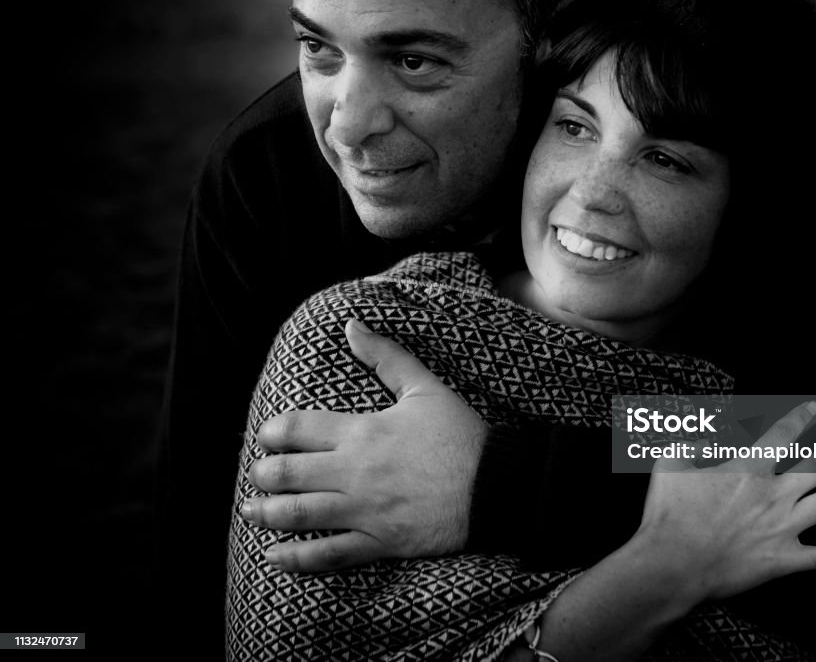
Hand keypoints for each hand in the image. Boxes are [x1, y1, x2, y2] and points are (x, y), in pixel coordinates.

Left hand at [243, 319, 487, 571]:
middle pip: (290, 474)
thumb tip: (351, 325)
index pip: (299, 430)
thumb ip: (386, 356)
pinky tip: (274, 556)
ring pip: (301, 514)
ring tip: (250, 511)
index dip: (273, 434)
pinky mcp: (380, 541)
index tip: (265, 438)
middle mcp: (356, 472)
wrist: (497, 485)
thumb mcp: (425, 387)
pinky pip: (330, 554)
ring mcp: (366, 510)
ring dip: (267, 513)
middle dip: (263, 474)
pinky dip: (297, 558)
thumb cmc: (462, 436)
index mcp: (363, 431)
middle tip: (256, 475)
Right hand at [631, 401, 815, 608]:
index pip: (784, 435)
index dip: (803, 418)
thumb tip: (703, 436)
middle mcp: (774, 494)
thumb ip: (691, 442)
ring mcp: (783, 527)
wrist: (672, 564)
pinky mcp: (784, 559)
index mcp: (748, 468)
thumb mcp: (670, 463)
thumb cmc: (668, 514)